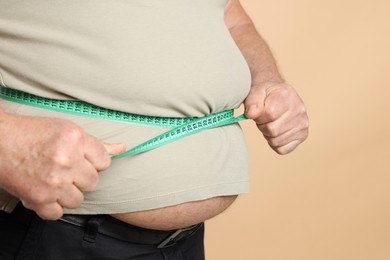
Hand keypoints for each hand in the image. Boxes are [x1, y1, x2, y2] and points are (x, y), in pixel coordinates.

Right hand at [0, 113, 124, 219]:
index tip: (84, 159)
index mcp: (75, 140)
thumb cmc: (32, 133)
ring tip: (57, 181)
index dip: (94, 161)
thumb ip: (96, 143)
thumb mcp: (67, 129)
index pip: (105, 161)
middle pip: (93, 182)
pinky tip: (48, 193)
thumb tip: (121, 148)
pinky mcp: (38, 199)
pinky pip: (57, 213)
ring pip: (78, 199)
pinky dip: (53, 206)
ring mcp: (53, 182)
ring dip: (69, 193)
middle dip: (83, 177)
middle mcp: (66, 161)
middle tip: (68, 169)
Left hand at [244, 82, 308, 154]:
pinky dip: (275, 143)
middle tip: (264, 118)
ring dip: (268, 135)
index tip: (259, 111)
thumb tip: (251, 114)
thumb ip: (252, 102)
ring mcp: (303, 123)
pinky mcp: (302, 135)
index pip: (269, 114)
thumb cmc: (264, 94)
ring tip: (271, 123)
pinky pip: (282, 149)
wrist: (276, 94)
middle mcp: (299, 109)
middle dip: (263, 126)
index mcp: (287, 95)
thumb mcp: (255, 92)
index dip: (259, 116)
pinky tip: (277, 131)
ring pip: (276, 141)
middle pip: (272, 130)